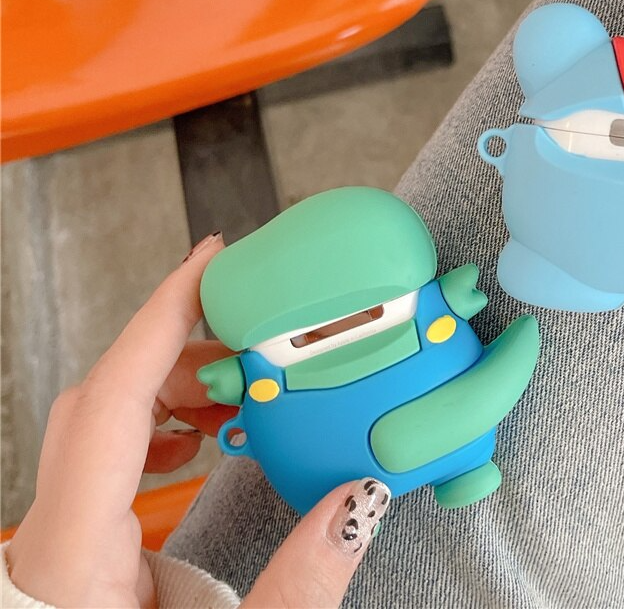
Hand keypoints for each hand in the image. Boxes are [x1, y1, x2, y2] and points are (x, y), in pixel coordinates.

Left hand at [6, 233, 389, 607]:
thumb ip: (300, 586)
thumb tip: (362, 500)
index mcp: (72, 557)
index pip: (112, 398)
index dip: (162, 313)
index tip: (214, 258)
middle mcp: (51, 540)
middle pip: (104, 397)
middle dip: (182, 343)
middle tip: (256, 322)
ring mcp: (56, 547)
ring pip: (102, 423)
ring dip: (175, 385)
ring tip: (244, 383)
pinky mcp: (72, 558)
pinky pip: (108, 459)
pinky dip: (161, 426)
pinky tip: (207, 437)